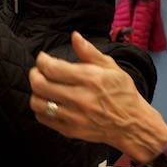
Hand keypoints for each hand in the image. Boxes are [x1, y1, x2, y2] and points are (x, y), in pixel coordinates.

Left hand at [28, 31, 166, 162]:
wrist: (132, 124)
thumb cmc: (122, 93)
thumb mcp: (111, 67)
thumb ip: (89, 52)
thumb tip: (74, 36)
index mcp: (89, 79)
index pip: (52, 68)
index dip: (42, 60)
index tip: (44, 58)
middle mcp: (79, 98)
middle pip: (40, 84)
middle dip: (34, 74)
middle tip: (39, 71)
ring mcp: (73, 116)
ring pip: (38, 103)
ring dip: (36, 92)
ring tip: (43, 87)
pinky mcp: (70, 130)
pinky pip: (44, 119)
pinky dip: (41, 109)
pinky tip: (50, 102)